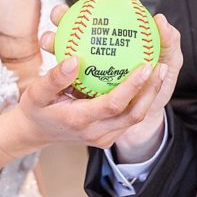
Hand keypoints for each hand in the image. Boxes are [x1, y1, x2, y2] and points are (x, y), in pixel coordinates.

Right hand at [18, 0, 167, 150]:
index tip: (145, 65)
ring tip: (161, 69)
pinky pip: (128, 117)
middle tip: (162, 65)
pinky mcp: (106, 136)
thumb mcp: (36, 92)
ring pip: (134, 118)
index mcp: (79, 120)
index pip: (113, 104)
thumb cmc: (36, 109)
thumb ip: (54, 78)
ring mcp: (103, 137)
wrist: (35, 133)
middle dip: (151, 91)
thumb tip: (73, 59)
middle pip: (133, 114)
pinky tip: (146, 78)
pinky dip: (140, 99)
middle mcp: (95, 132)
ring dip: (150, 95)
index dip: (132, 86)